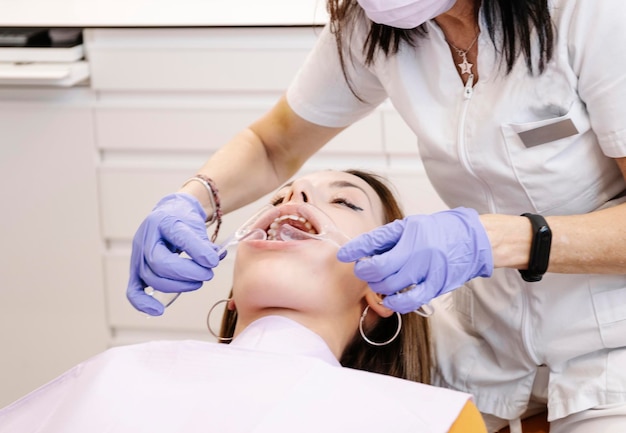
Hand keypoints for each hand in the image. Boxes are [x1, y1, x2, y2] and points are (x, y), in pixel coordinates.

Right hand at [127, 193, 220, 315]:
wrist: (170, 213)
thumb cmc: (184, 220)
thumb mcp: (197, 225)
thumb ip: (205, 244)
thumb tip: (213, 260)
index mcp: (164, 221)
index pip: (179, 237)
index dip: (197, 251)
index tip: (213, 261)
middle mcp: (146, 237)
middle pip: (160, 263)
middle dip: (188, 273)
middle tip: (208, 274)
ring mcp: (138, 254)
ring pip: (151, 278)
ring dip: (177, 286)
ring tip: (198, 282)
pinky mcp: (136, 269)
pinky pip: (134, 289)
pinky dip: (143, 302)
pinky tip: (158, 310)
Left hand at [337, 207, 492, 312]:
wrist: (472, 240)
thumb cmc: (438, 232)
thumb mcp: (410, 226)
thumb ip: (387, 238)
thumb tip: (361, 249)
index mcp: (409, 231)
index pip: (374, 241)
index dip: (355, 250)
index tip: (343, 254)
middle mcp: (417, 250)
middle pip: (378, 268)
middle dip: (365, 271)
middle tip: (364, 270)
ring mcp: (427, 270)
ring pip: (390, 286)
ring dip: (377, 287)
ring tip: (378, 281)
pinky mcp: (435, 286)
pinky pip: (409, 301)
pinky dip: (394, 303)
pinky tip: (389, 299)